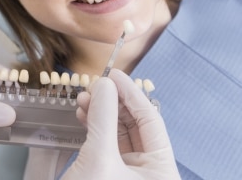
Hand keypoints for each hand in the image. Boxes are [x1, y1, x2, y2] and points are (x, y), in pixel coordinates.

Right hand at [61, 69, 179, 179]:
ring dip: (100, 112)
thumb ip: (102, 118)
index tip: (114, 73)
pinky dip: (94, 125)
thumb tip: (104, 85)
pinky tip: (82, 113)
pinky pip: (106, 141)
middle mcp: (149, 171)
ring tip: (82, 99)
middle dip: (112, 102)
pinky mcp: (111, 172)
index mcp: (161, 172)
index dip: (132, 93)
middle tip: (94, 85)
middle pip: (134, 124)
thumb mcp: (99, 158)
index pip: (151, 121)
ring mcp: (129, 172)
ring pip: (118, 131)